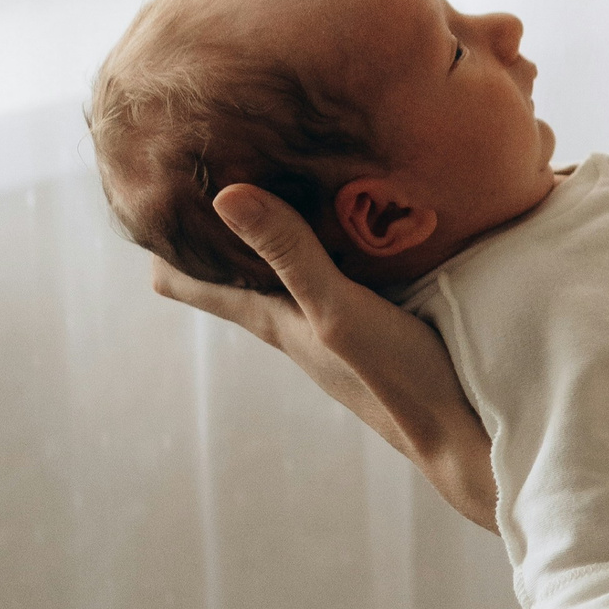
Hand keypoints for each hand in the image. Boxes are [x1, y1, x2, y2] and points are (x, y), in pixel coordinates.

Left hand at [149, 186, 498, 530]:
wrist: (463, 436)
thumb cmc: (398, 379)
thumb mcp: (338, 311)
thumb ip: (292, 256)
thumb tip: (224, 195)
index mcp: (276, 321)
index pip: (193, 283)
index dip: (166, 244)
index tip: (145, 195)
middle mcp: (298, 323)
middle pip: (235, 273)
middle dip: (215, 226)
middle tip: (197, 172)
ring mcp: (337, 326)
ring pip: (286, 272)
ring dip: (271, 233)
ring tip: (266, 181)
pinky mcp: (378, 322)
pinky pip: (335, 271)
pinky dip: (326, 241)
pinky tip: (350, 221)